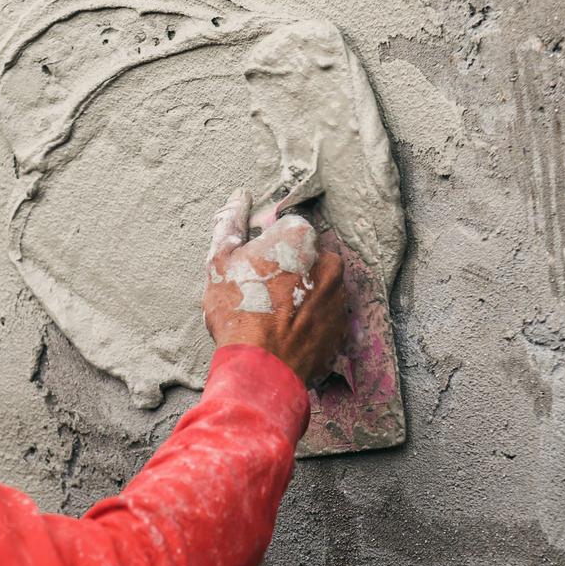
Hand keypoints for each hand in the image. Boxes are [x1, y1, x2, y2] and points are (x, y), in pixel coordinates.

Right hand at [202, 188, 349, 386]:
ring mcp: (340, 295)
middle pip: (305, 257)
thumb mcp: (221, 261)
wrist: (261, 368)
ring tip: (274, 317)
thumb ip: (230, 222)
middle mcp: (329, 261)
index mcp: (301, 237)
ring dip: (300, 295)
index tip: (254, 268)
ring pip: (317, 286)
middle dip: (287, 270)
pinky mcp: (343, 325)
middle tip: (262, 294)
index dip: (266, 248)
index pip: (286, 230)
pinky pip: (325, 315)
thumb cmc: (239, 311)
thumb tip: (239, 197)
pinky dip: (310, 321)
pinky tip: (287, 332)